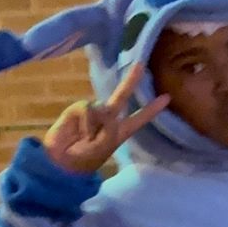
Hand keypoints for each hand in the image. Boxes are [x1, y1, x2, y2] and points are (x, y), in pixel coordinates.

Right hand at [42, 64, 168, 173]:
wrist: (60, 162)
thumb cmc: (85, 158)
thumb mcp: (104, 146)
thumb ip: (108, 127)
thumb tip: (104, 110)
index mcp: (118, 132)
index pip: (139, 118)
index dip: (152, 109)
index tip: (167, 97)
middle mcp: (108, 119)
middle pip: (121, 96)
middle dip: (130, 80)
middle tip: (140, 64)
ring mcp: (93, 114)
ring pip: (102, 107)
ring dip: (97, 123)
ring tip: (87, 139)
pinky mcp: (78, 110)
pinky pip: (87, 109)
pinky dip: (86, 122)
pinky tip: (82, 133)